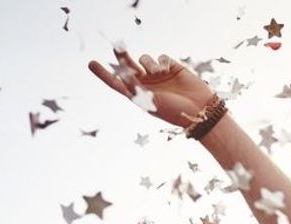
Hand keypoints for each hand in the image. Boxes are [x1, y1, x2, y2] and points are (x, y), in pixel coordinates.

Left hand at [88, 47, 216, 128]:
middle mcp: (146, 84)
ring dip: (148, 64)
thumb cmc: (173, 111)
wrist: (199, 110)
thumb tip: (122, 70)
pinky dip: (161, 62)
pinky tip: (166, 70)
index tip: (91, 63)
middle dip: (122, 55)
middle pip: (128, 65)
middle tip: (117, 45)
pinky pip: (160, 57)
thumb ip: (133, 85)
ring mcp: (159, 75)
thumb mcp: (150, 101)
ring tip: (157, 73)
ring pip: (145, 59)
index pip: (116, 83)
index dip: (103, 73)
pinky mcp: (172, 67)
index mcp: (138, 95)